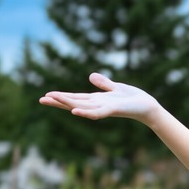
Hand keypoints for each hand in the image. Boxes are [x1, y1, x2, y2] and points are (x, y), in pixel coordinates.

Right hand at [39, 73, 160, 122]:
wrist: (148, 107)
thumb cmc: (134, 99)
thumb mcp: (116, 87)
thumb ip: (104, 83)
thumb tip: (90, 76)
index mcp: (97, 99)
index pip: (76, 97)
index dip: (62, 96)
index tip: (47, 95)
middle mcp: (98, 105)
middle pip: (74, 102)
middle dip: (58, 101)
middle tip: (41, 100)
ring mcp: (104, 108)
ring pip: (81, 106)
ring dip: (66, 103)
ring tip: (51, 99)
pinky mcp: (112, 110)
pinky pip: (96, 113)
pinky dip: (85, 112)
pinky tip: (74, 111)